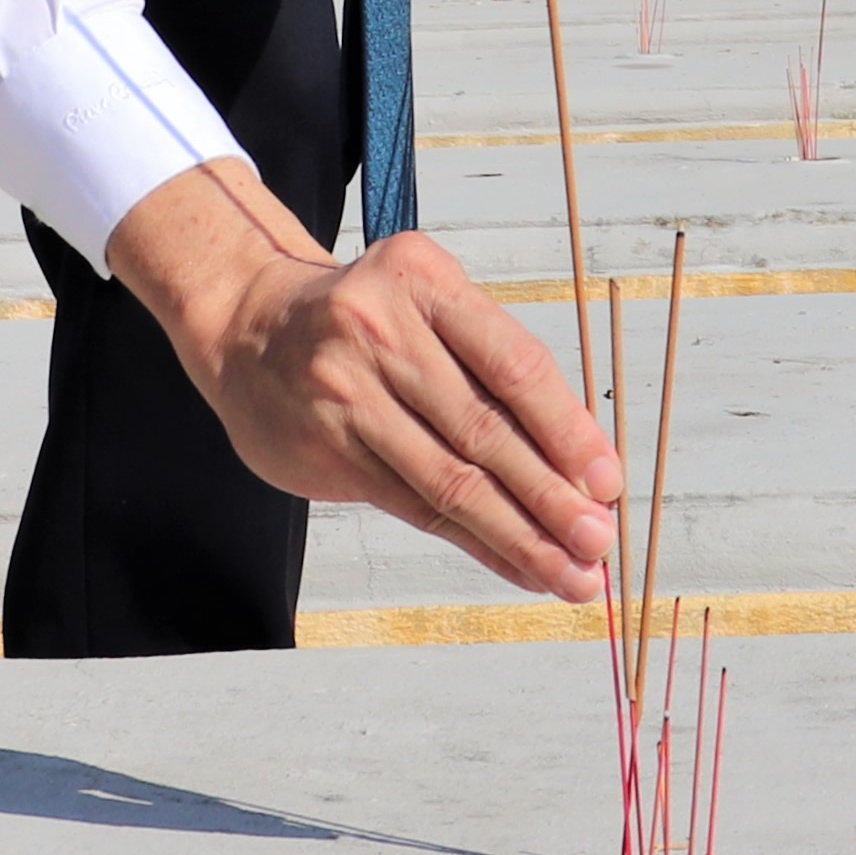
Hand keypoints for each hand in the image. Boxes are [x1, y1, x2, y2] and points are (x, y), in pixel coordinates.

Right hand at [104, 158, 620, 598]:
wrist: (247, 325)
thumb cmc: (369, 320)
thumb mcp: (428, 303)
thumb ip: (493, 365)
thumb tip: (582, 460)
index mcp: (424, 279)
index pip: (513, 364)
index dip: (567, 430)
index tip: (608, 481)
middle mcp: (381, 330)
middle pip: (483, 431)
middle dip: (550, 497)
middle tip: (599, 543)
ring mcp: (345, 391)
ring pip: (449, 480)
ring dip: (519, 535)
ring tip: (571, 575)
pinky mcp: (325, 446)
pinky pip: (414, 505)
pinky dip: (473, 540)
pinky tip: (515, 565)